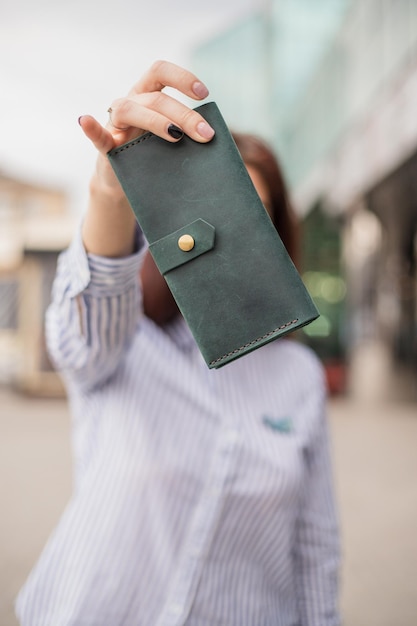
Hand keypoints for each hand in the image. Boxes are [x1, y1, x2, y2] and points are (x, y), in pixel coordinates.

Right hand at [79, 60, 214, 192]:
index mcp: (148, 95)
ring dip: (155, 121)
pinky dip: (91, 128)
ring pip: (130, 110)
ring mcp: (116, 123)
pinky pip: (96, 134)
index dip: (183, 78)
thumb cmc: (156, 157)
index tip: (204, 94)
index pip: (162, 72)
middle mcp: (132, 102)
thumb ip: (189, 132)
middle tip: (205, 134)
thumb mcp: (174, 142)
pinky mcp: (105, 146)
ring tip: (176, 136)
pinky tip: (85, 121)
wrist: (128, 181)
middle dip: (184, 114)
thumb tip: (217, 138)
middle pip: (156, 98)